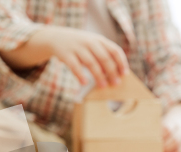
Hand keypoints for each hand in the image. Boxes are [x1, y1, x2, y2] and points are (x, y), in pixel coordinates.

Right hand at [0, 26, 128, 86]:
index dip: (121, 62)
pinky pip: (75, 66)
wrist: (56, 37)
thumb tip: (116, 73)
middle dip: (112, 72)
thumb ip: (103, 55)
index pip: (114, 50)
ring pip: (91, 63)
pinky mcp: (66, 55)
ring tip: (103, 86)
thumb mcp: (92, 45)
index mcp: (99, 40)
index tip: (125, 74)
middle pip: (105, 58)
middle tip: (116, 83)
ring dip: (99, 76)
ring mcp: (77, 48)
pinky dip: (80, 75)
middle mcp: (90, 42)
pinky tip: (85, 83)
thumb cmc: (80, 46)